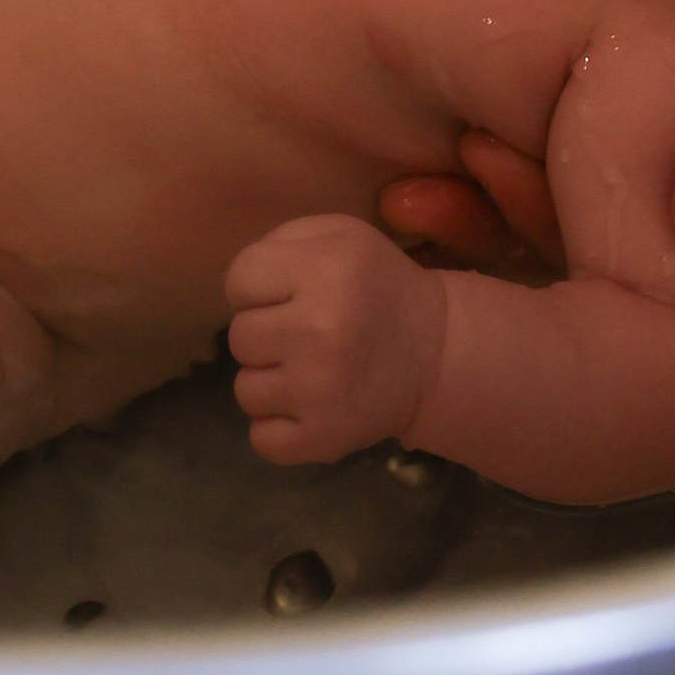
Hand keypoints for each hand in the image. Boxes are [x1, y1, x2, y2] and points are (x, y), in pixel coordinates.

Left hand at [227, 213, 445, 462]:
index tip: (287, 295)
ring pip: (245, 390)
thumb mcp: (340, 235)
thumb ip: (283, 240)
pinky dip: (277, 426)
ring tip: (307, 370)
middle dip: (265, 333)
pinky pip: (262, 439)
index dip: (255, 287)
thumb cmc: (377, 286)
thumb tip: (240, 283)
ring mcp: (320, 391)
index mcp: (323, 269)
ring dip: (269, 380)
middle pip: (238, 337)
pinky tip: (306, 407)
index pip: (238, 279)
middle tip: (303, 334)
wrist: (436, 353)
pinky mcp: (325, 438)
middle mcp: (319, 329)